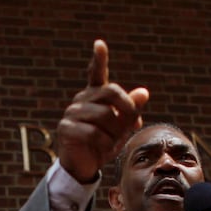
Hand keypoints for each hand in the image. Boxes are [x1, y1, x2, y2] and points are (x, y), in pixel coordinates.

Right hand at [56, 39, 148, 182]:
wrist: (85, 166)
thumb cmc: (103, 144)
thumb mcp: (122, 128)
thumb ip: (132, 110)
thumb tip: (144, 93)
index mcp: (95, 96)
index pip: (96, 73)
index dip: (99, 59)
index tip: (100, 44)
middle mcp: (82, 99)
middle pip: (111, 91)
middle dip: (127, 107)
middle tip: (134, 122)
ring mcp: (72, 112)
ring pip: (104, 115)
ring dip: (115, 132)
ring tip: (112, 142)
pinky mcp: (66, 128)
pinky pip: (93, 133)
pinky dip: (104, 144)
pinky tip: (102, 148)